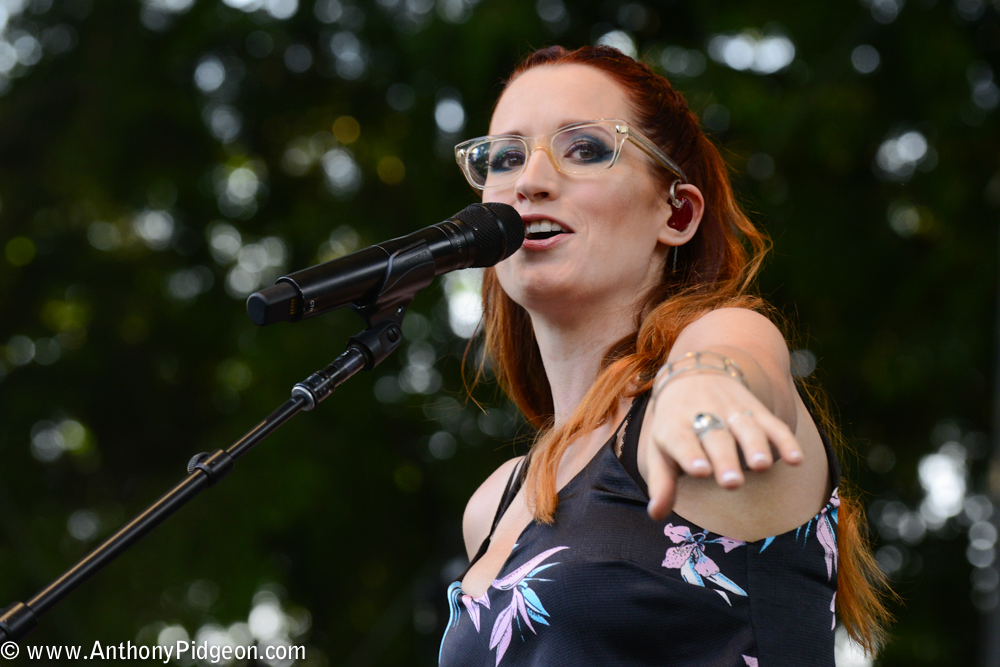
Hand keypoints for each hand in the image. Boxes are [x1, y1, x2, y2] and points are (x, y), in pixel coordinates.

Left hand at [640, 372, 803, 520]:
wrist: (694, 374)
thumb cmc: (674, 425)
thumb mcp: (660, 448)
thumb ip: (661, 482)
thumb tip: (656, 514)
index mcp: (675, 426)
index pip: (681, 440)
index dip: (690, 455)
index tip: (700, 472)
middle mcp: (704, 415)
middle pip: (716, 438)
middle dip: (725, 459)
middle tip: (732, 483)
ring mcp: (732, 410)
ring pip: (746, 428)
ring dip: (756, 447)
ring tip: (761, 466)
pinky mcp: (756, 409)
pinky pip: (773, 424)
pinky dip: (786, 440)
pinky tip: (796, 459)